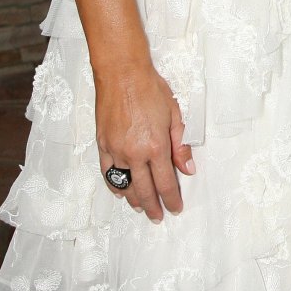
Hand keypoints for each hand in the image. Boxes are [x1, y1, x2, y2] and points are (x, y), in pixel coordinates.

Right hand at [95, 64, 194, 221]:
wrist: (122, 74)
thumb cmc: (150, 89)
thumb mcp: (175, 114)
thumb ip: (181, 144)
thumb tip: (188, 168)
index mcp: (156, 146)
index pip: (166, 182)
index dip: (171, 198)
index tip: (175, 208)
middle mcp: (134, 153)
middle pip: (144, 190)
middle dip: (153, 206)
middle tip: (158, 216)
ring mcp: (116, 150)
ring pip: (125, 185)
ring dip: (134, 199)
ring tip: (141, 207)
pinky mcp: (102, 145)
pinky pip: (108, 172)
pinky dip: (115, 185)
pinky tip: (121, 191)